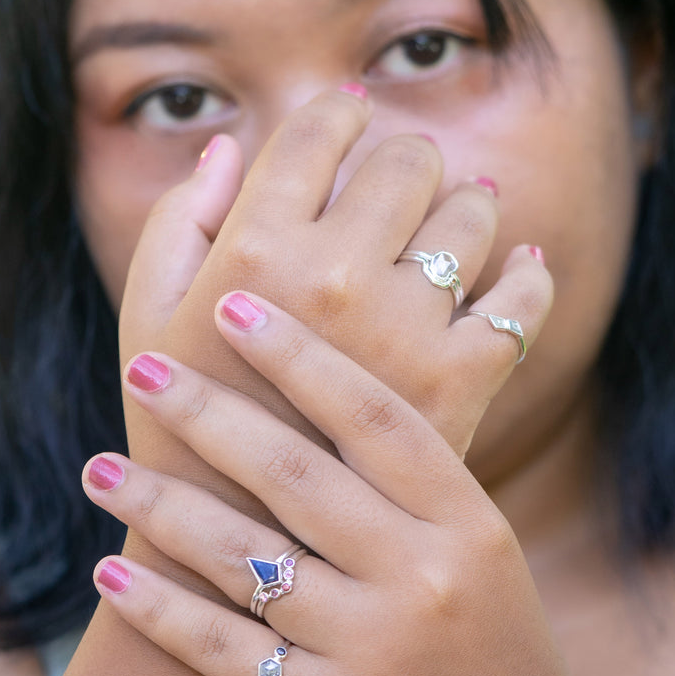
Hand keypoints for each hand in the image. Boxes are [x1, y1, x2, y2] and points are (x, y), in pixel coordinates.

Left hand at [82, 282, 587, 675]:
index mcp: (471, 527)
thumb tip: (363, 401)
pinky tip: (111, 574)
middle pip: (298, 472)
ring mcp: (376, 651)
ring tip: (101, 466)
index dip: (300, 354)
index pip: (376, 416)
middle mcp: (427, 577)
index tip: (236, 305)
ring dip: (161, 506)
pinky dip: (158, 610)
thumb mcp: (492, 575)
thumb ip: (429, 496)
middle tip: (143, 366)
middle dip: (210, 412)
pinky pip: (221, 649)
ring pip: (246, 556)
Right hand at [120, 89, 547, 470]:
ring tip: (452, 220)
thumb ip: (181, 221)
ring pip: (471, 216)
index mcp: (253, 252)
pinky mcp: (459, 384)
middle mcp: (334, 279)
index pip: (319, 131)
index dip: (337, 115)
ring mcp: (404, 330)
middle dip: (402, 160)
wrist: (239, 560)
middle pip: (405, 162)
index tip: (347, 121)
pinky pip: (519, 300)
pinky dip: (527, 275)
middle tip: (399, 179)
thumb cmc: (177, 433)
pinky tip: (517, 266)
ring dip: (464, 206)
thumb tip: (233, 148)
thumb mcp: (146, 319)